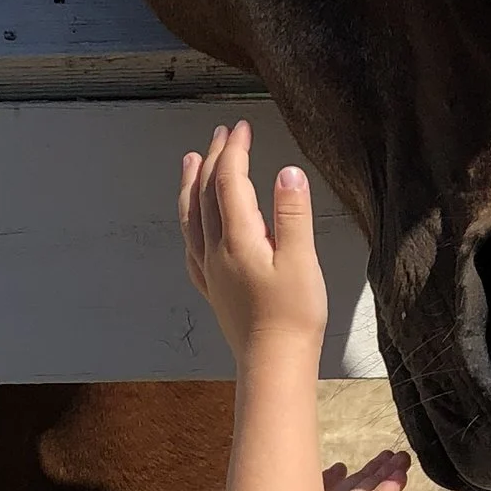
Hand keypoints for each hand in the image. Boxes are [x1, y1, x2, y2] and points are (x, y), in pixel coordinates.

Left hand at [180, 120, 330, 361]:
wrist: (274, 363)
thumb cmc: (293, 315)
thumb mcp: (302, 261)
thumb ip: (293, 215)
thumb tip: (287, 173)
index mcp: (238, 239)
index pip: (230, 182)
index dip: (234, 151)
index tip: (241, 127)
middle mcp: (216, 251)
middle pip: (207, 194)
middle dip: (213, 158)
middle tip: (222, 134)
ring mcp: (210, 270)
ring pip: (191, 217)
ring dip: (191, 184)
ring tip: (190, 161)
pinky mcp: (213, 288)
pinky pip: (191, 245)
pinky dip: (189, 222)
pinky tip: (191, 223)